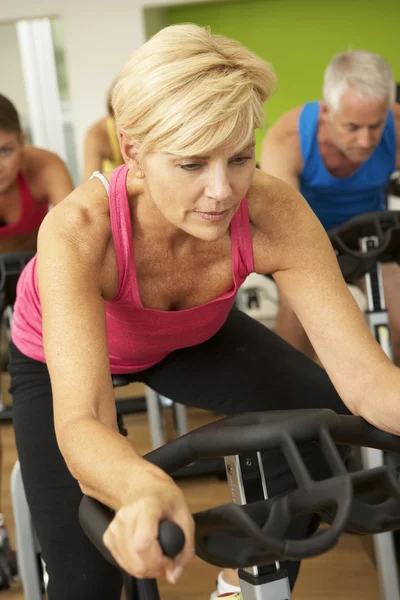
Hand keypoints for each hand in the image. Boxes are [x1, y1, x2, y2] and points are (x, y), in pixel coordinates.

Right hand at [103, 462, 194, 583]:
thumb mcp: (185, 515)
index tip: (170, 560)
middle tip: (167, 559)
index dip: (158, 561)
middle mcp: (126, 516)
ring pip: (130, 566)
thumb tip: (174, 574)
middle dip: (157, 568)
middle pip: (137, 561)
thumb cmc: (164, 497)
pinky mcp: (108, 537)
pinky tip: (145, 550)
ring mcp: (114, 527)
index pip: (143, 543)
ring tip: (158, 552)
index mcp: (146, 506)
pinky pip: (123, 563)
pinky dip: (137, 564)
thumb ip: (186, 547)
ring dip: (148, 568)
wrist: (143, 487)